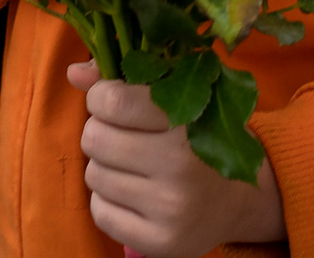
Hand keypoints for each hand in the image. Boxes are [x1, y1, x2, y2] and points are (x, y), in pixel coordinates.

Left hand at [68, 60, 285, 256]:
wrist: (240, 199)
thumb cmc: (200, 137)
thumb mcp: (176, 98)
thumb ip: (125, 82)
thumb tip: (73, 73)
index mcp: (188, 121)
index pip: (112, 102)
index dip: (100, 97)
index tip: (111, 101)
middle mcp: (180, 166)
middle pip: (95, 138)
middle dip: (99, 131)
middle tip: (121, 135)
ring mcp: (170, 208)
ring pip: (94, 175)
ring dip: (104, 166)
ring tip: (131, 165)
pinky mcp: (160, 241)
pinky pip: (100, 212)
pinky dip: (106, 200)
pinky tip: (131, 193)